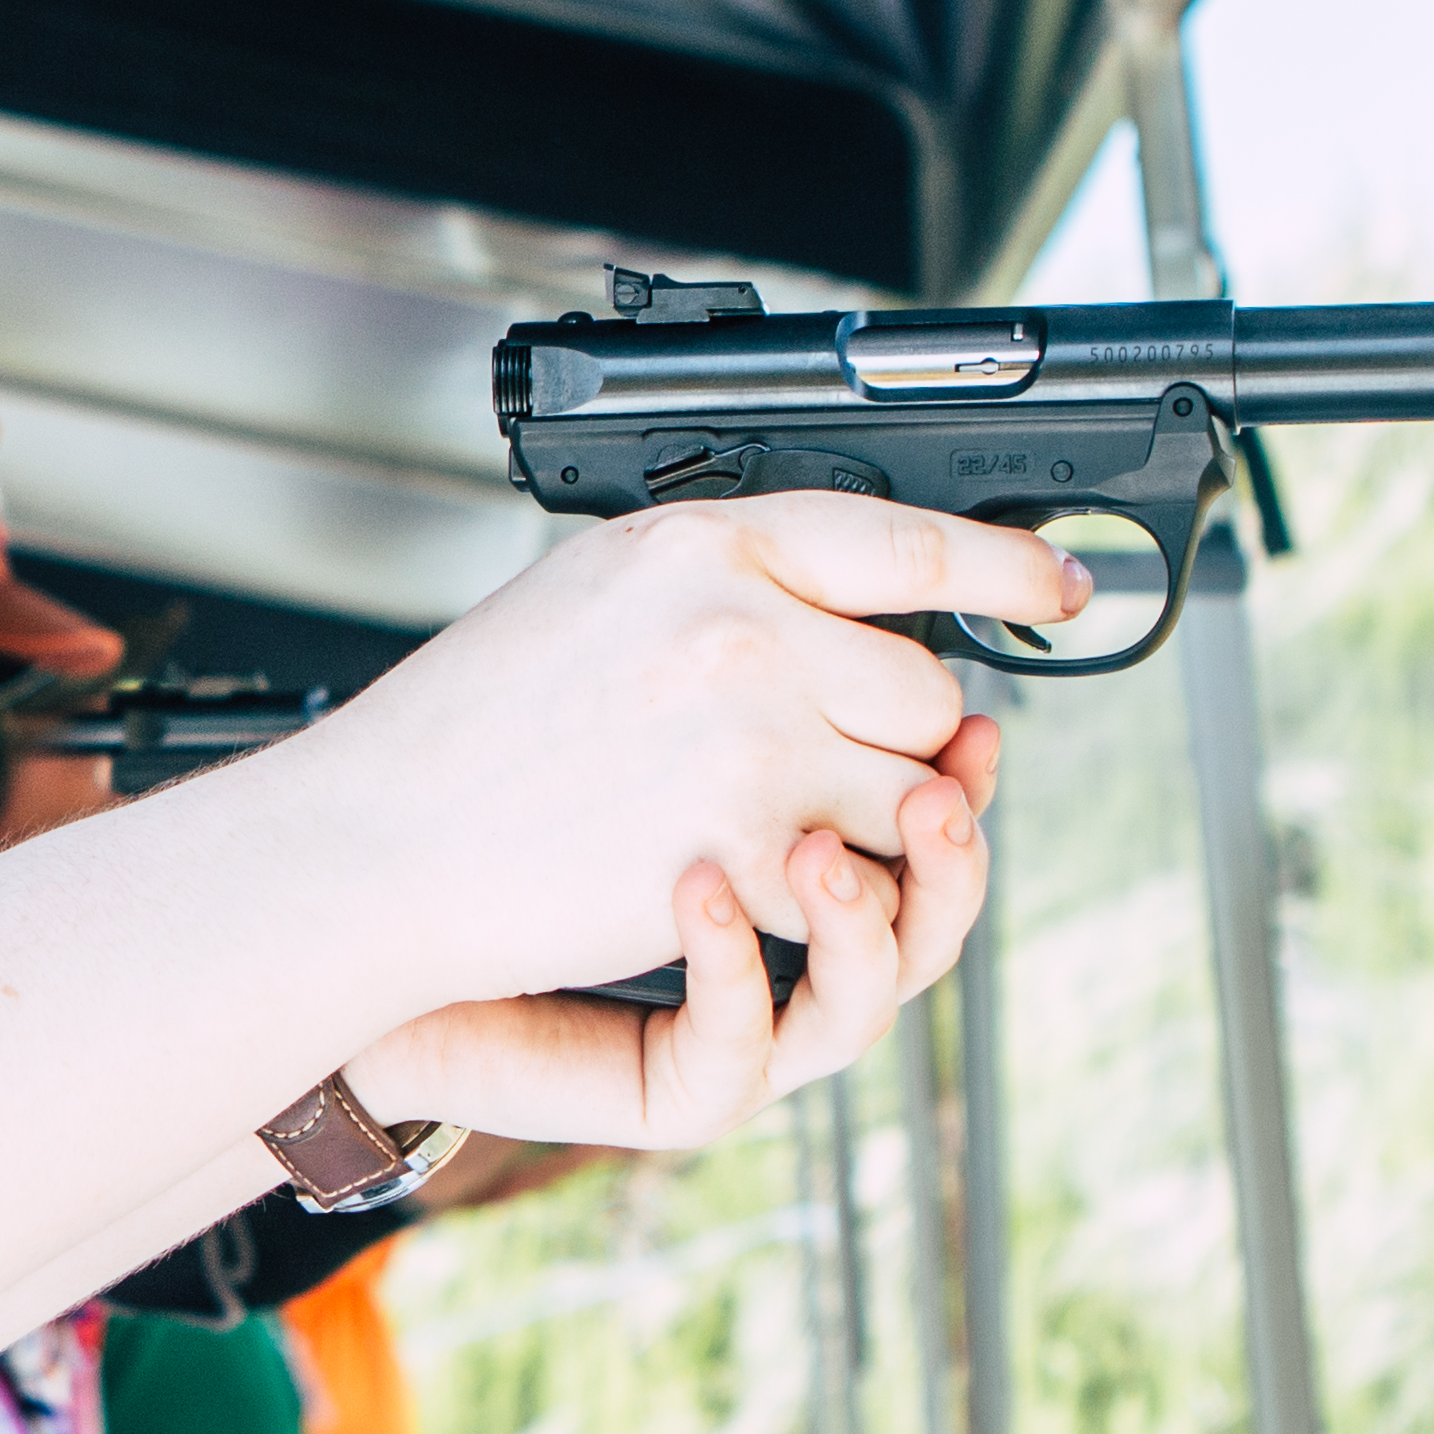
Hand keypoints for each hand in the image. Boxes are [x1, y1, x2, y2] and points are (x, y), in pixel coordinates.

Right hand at [277, 494, 1068, 1011]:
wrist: (376, 844)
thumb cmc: (457, 733)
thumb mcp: (589, 596)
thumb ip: (713, 584)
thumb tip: (826, 599)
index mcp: (698, 547)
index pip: (902, 536)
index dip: (1005, 561)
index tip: (1057, 582)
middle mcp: (741, 628)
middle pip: (925, 687)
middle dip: (887, 737)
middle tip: (809, 765)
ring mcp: (756, 739)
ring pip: (911, 791)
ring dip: (864, 825)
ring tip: (766, 828)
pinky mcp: (753, 849)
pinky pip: (857, 880)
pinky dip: (814, 897)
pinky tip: (734, 880)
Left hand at [336, 714, 1001, 1154]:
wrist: (381, 913)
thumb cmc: (494, 812)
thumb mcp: (619, 692)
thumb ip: (729, 652)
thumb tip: (816, 577)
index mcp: (792, 837)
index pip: (933, 804)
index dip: (984, 766)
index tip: (1034, 710)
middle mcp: (789, 937)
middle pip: (934, 893)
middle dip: (942, 835)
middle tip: (927, 783)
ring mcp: (756, 1015)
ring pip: (879, 982)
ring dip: (871, 910)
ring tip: (826, 848)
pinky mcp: (687, 1082)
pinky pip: (745, 1038)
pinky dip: (732, 969)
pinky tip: (698, 891)